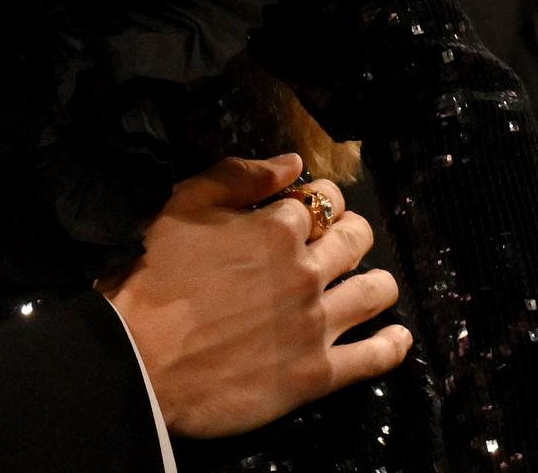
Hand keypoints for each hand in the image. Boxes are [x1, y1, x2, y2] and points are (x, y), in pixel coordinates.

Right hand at [106, 154, 410, 438]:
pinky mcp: (318, 374)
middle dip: (352, 232)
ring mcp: (317, 323)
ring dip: (379, 281)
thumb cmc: (152, 278)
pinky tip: (397, 336)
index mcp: (277, 228)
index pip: (321, 199)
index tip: (308, 209)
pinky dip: (393, 344)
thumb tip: (292, 162)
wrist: (140, 359)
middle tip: (339, 241)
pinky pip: (375, 357)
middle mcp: (307, 271)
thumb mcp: (181, 206)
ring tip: (370, 284)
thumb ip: (238, 175)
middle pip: (357, 238)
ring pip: (376, 291)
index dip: (317, 199)